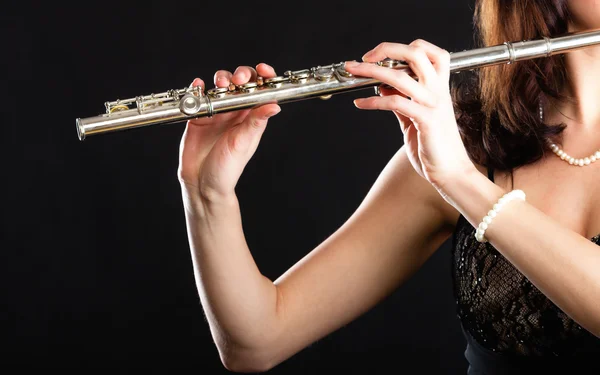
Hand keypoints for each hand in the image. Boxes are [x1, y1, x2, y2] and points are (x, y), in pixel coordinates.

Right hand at [178, 63, 280, 203]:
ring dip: (220, 79)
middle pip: (240, 82)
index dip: (263, 76)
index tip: (262, 70)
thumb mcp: (243, 143)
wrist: (201, 184)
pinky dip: (197, 88)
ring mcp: (216, 112)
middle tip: (236, 81)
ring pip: (220, 86)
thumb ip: (256, 122)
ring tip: (219, 84)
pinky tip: (197, 86)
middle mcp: (235, 112)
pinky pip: (198, 96)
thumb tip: (275, 105)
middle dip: (240, 75)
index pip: (261, 91)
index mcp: (251, 117)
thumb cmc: (227, 169)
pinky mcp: (199, 115)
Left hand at [343, 40, 475, 195]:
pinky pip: (395, 103)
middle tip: (363, 57)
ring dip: (371, 71)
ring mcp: (433, 105)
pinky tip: (360, 103)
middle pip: (416, 54)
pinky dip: (373, 101)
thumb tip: (383, 87)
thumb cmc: (434, 146)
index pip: (429, 52)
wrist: (450, 171)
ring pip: (400, 77)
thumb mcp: (415, 118)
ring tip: (353, 72)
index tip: (379, 55)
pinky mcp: (426, 121)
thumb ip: (402, 100)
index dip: (403, 47)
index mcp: (439, 87)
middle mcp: (438, 91)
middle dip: (386, 50)